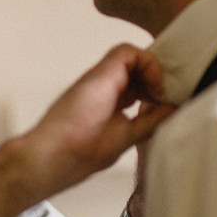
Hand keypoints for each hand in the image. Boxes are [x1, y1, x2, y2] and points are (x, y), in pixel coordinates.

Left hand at [0, 44, 173, 216]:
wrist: (43, 163)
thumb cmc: (73, 150)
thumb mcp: (122, 137)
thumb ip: (150, 121)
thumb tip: (173, 110)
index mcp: (101, 81)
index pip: (130, 53)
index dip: (152, 66)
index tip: (160, 90)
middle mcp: (94, 82)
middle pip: (129, 63)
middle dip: (151, 76)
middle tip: (164, 97)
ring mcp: (90, 94)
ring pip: (123, 79)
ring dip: (142, 88)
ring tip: (156, 108)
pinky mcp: (88, 108)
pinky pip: (115, 93)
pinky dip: (131, 99)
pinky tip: (139, 117)